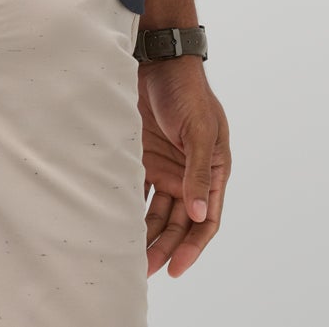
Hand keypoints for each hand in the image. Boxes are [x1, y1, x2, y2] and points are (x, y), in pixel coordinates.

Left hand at [137, 58, 230, 278]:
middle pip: (180, 222)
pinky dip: (128, 207)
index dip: (193, 247)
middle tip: (146, 268)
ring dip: (147, 234)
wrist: (159, 59)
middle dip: (166, 246)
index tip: (176, 268)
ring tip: (129, 255)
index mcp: (213, 170)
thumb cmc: (187, 91)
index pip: (206, 220)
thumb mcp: (199, 130)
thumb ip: (198, 172)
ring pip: (158, 212)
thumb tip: (199, 215)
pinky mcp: (144, 156)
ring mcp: (167, 166)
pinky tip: (115, 223)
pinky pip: (137, 190)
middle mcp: (190, 174)